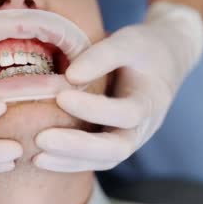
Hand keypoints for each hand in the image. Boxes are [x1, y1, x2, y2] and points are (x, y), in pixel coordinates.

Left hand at [34, 2, 202, 171]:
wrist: (165, 60)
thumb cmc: (143, 48)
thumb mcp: (128, 41)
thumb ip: (101, 56)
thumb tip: (69, 77)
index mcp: (151, 100)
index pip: (126, 112)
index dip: (94, 108)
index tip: (60, 96)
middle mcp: (144, 127)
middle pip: (117, 149)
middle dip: (78, 147)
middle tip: (42, 140)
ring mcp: (130, 139)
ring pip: (105, 160)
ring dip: (70, 160)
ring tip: (36, 157)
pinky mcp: (115, 143)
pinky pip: (94, 160)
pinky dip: (69, 162)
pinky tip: (40, 160)